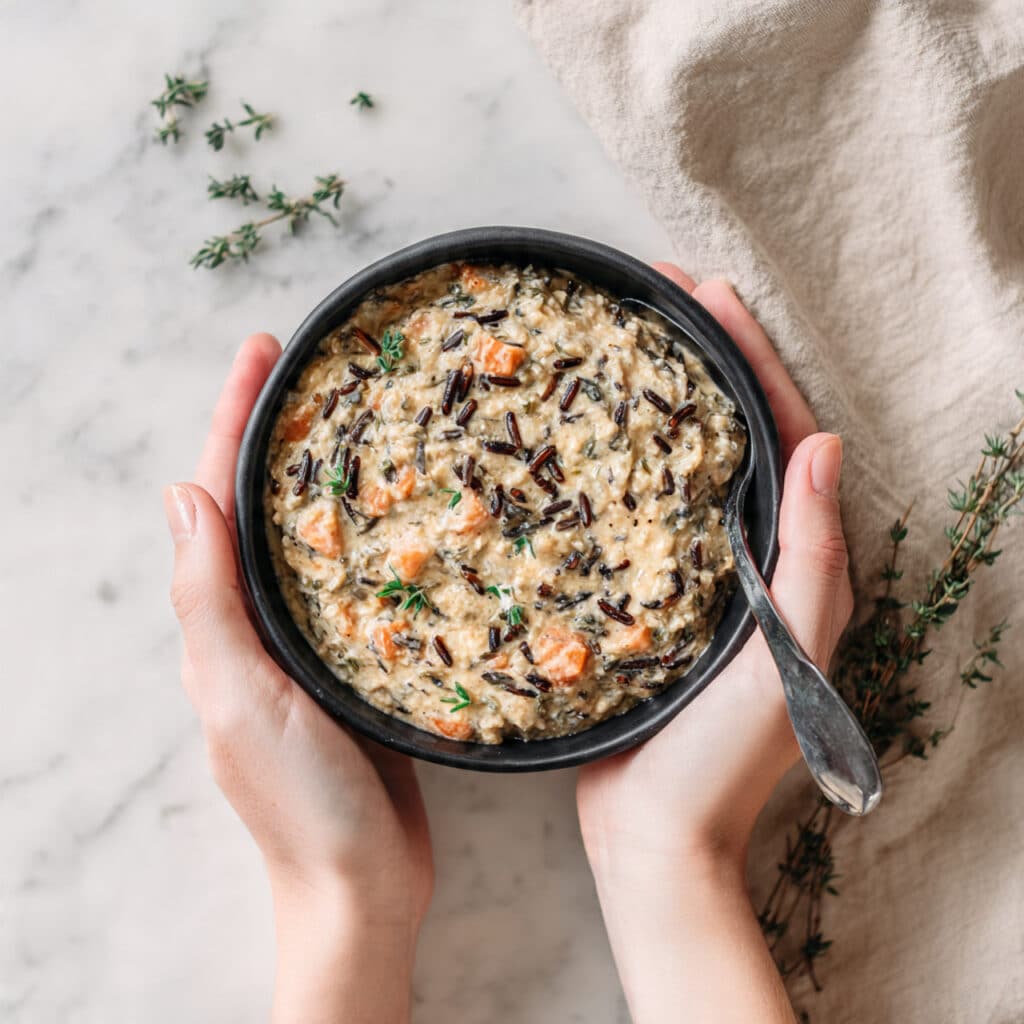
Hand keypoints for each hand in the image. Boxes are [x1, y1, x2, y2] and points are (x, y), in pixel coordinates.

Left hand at [163, 335, 432, 1023]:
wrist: (361, 883)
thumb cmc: (299, 801)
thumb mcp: (240, 697)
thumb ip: (210, 601)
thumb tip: (183, 493)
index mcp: (222, 621)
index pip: (219, 496)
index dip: (234, 419)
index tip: (263, 351)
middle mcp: (259, 620)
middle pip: (260, 503)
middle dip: (275, 428)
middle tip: (313, 365)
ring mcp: (311, 638)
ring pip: (310, 535)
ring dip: (322, 471)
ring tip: (358, 414)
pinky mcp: (359, 658)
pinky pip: (356, 578)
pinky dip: (366, 531)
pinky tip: (400, 507)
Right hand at [577, 266, 852, 1023]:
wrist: (655, 839)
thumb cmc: (722, 766)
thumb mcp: (785, 664)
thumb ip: (811, 560)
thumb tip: (827, 446)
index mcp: (800, 565)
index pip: (785, 434)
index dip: (749, 358)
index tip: (704, 292)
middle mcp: (759, 559)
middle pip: (739, 433)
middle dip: (706, 357)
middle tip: (656, 293)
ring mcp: (704, 575)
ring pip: (689, 464)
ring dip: (664, 399)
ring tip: (622, 342)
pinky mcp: (653, 596)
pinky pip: (645, 511)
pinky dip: (623, 463)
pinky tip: (585, 438)